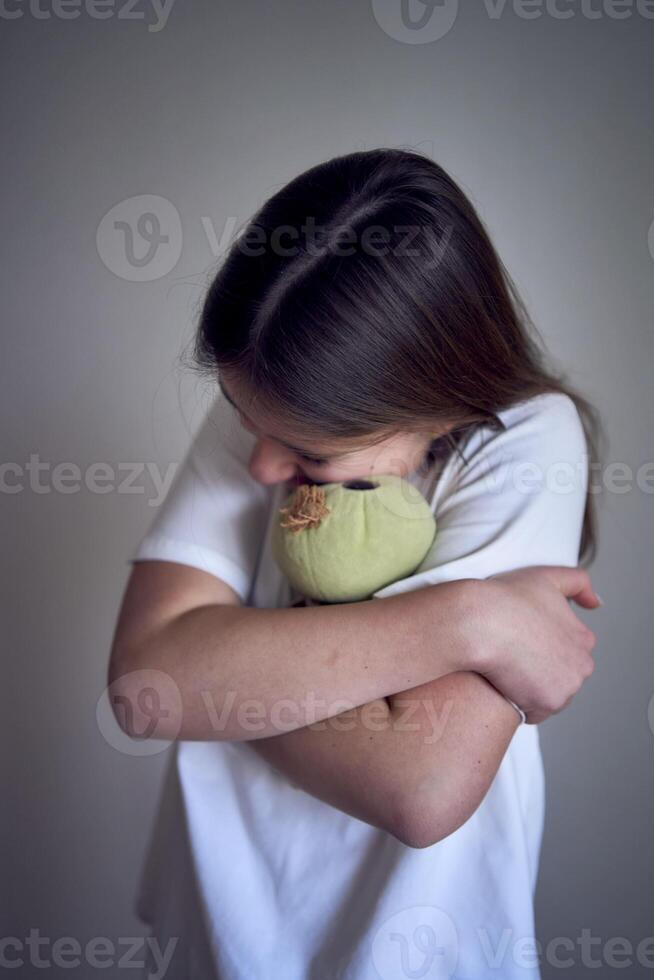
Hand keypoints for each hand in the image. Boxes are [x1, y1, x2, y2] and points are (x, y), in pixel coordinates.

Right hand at [462, 566, 600, 723]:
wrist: (478, 623)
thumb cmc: (506, 600)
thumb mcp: (547, 577)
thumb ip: (578, 583)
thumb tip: (596, 603)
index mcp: (583, 639)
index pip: (566, 650)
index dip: (542, 644)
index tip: (522, 637)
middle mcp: (582, 666)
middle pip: (560, 674)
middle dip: (541, 668)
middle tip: (512, 653)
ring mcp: (566, 688)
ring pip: (548, 693)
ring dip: (531, 687)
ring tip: (506, 668)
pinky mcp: (546, 705)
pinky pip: (534, 711)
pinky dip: (520, 702)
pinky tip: (504, 683)